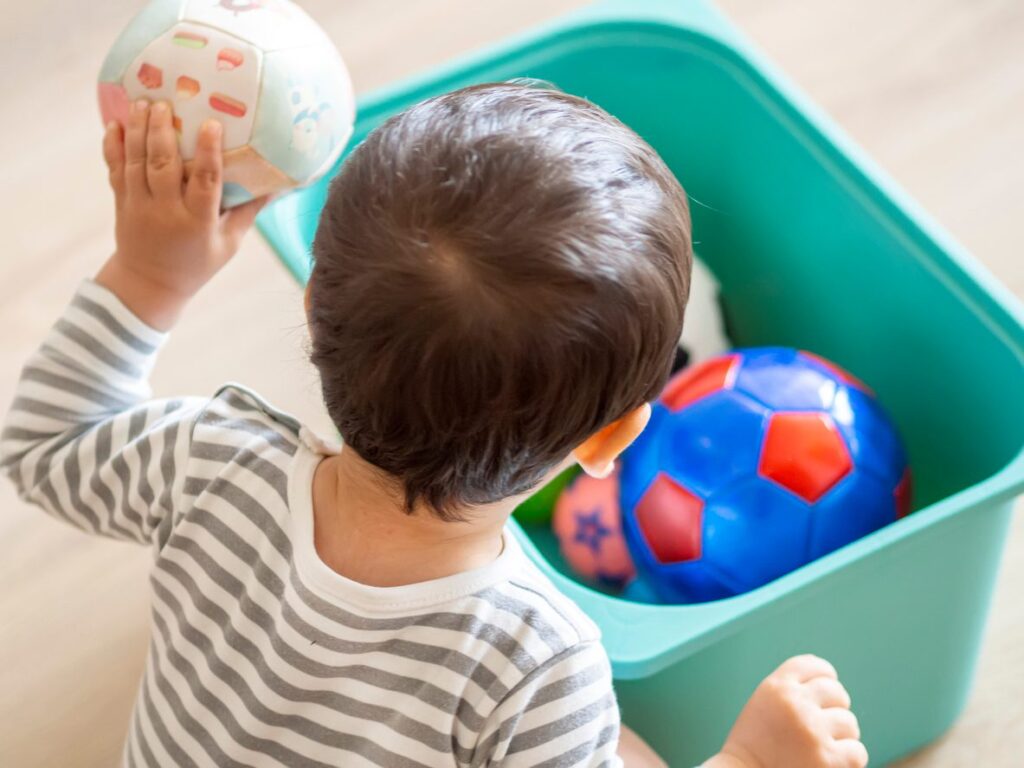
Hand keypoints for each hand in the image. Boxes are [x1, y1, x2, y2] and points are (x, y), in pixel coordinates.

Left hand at [96, 98, 265, 329]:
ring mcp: (140, 206)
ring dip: (138, 131)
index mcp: (198, 222)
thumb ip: (248, 212)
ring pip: (137, 163)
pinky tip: (114, 124)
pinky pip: (115, 170)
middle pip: (164, 166)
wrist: (150, 283)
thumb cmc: (197, 263)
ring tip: (142, 103)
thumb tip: (277, 184)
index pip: (205, 183)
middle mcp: (167, 212)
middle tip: (165, 103)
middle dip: (162, 132)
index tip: (212, 124)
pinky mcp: (122, 203)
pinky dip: (113, 146)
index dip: (208, 152)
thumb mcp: (229, 243)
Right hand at [706, 655, 867, 767]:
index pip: (815, 666)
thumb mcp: (764, 702)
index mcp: (777, 686)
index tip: (823, 694)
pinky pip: (857, 751)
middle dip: (834, 709)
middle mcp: (795, 704)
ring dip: (840, 736)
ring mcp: (813, 731)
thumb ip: (791, 687)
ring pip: (850, 723)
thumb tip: (831, 679)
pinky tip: (827, 763)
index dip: (825, 678)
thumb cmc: (756, 743)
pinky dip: (847, 760)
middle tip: (818, 727)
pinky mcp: (828, 760)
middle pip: (837, 693)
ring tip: (818, 748)